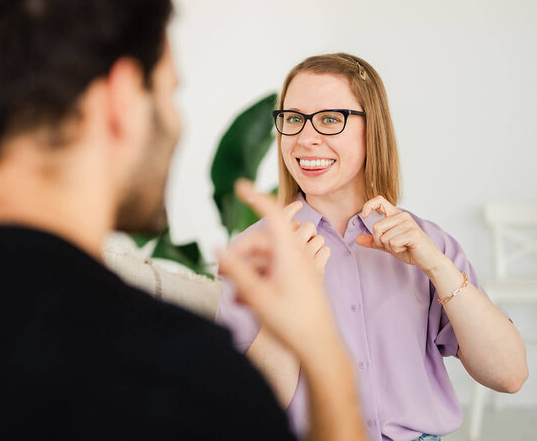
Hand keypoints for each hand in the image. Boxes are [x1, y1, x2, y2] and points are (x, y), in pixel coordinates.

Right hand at [218, 180, 337, 356]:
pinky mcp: (299, 283)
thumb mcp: (257, 296)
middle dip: (239, 255)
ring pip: (265, 261)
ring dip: (247, 274)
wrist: (320, 350)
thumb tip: (217, 248)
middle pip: (261, 242)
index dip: (257, 197)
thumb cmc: (291, 323)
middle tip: (219, 275)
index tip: (240, 186)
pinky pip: (274, 273)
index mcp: (289, 253)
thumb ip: (236, 270)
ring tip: (236, 299)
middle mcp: (296, 257)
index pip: (273, 214)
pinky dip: (258, 283)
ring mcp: (299, 270)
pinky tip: (246, 303)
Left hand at [355, 196, 447, 273]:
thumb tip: (357, 239)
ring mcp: (408, 224)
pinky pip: (392, 243)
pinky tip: (407, 248)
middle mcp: (402, 216)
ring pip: (384, 237)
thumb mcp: (388, 245)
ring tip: (403, 246)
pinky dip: (396, 249)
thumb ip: (373, 241)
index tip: (364, 215)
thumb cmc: (410, 250)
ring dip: (390, 247)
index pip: (379, 200)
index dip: (368, 205)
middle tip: (393, 245)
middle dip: (379, 241)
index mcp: (396, 215)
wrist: (428, 260)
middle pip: (376, 227)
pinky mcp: (412, 233)